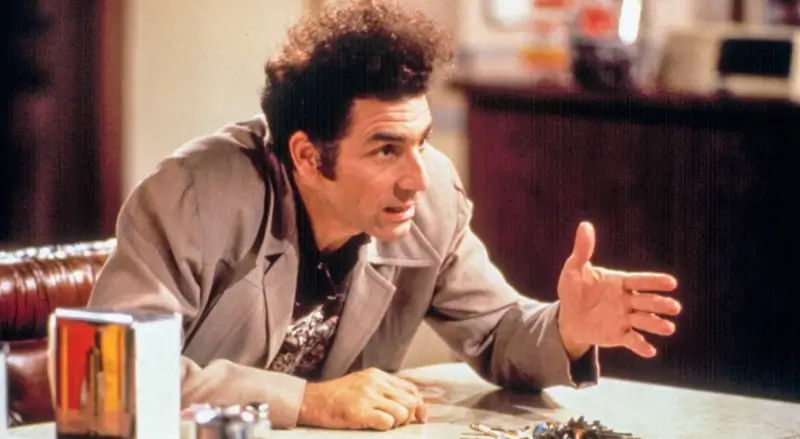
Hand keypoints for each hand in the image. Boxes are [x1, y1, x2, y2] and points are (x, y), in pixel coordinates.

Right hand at [298, 367, 426, 430]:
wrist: (311, 400)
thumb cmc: (335, 397)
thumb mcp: (362, 384)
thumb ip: (382, 390)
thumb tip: (406, 405)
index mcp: (377, 375)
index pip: (410, 388)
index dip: (419, 405)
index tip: (420, 416)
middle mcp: (375, 382)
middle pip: (411, 401)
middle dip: (409, 417)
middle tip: (397, 424)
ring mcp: (368, 396)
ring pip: (403, 412)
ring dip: (397, 423)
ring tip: (383, 424)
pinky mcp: (360, 411)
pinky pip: (387, 422)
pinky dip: (385, 427)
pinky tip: (374, 426)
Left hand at [557, 221, 681, 358]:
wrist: (568, 316)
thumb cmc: (574, 290)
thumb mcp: (574, 269)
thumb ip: (582, 250)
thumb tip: (584, 225)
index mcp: (620, 283)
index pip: (639, 281)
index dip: (654, 282)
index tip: (671, 283)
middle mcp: (627, 301)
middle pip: (646, 302)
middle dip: (660, 304)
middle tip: (674, 307)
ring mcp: (625, 319)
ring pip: (643, 321)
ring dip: (656, 325)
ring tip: (669, 328)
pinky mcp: (619, 335)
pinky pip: (632, 340)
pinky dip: (641, 346)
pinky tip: (650, 350)